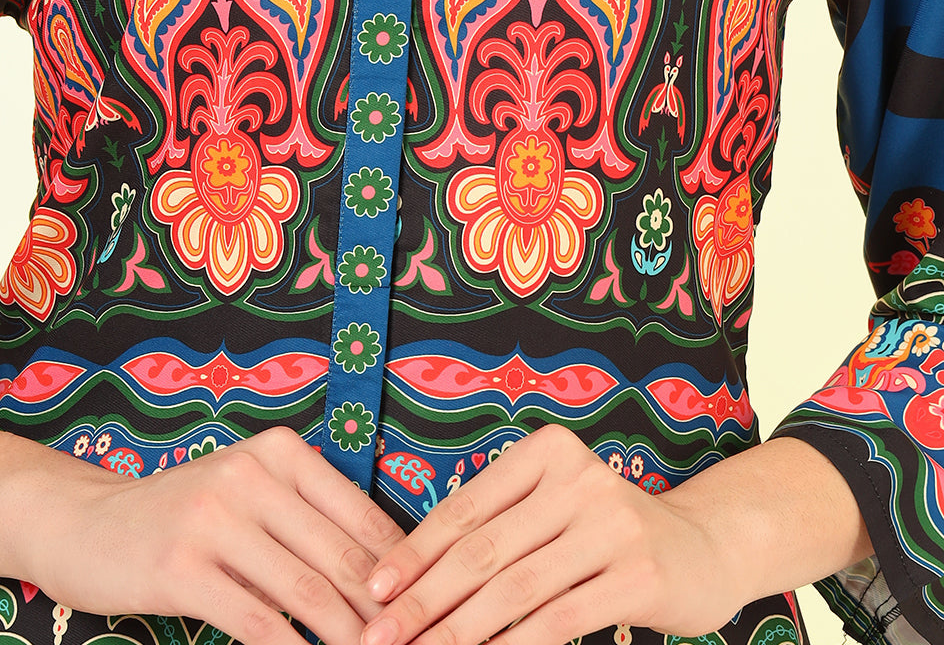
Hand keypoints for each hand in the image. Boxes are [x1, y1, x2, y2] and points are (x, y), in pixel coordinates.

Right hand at [29, 425, 406, 644]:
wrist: (87, 524)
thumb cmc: (185, 515)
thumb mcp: (249, 496)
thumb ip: (308, 522)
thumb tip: (389, 578)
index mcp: (279, 452)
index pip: (360, 517)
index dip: (401, 572)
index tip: (430, 612)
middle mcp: (250, 475)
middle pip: (339, 556)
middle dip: (382, 613)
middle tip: (413, 644)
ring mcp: (214, 518)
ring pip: (305, 592)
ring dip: (346, 638)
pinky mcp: (182, 567)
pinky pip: (256, 622)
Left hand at [355, 423, 738, 644]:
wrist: (705, 548)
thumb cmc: (605, 533)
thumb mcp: (553, 510)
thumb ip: (498, 530)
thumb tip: (408, 580)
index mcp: (547, 451)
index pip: (465, 507)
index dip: (415, 553)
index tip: (374, 592)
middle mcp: (578, 478)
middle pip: (482, 551)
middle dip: (425, 602)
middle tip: (380, 639)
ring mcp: (611, 524)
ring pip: (514, 589)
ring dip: (459, 633)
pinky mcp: (637, 574)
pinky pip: (557, 618)